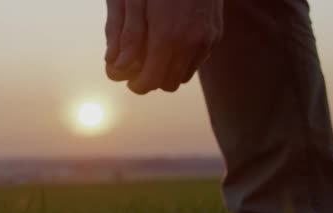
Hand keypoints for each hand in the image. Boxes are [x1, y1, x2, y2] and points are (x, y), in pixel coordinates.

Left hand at [104, 0, 223, 94]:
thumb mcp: (134, 0)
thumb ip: (127, 36)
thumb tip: (116, 67)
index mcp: (167, 36)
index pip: (151, 81)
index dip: (136, 84)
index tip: (128, 78)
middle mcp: (191, 42)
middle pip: (167, 84)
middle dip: (151, 79)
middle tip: (140, 66)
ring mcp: (207, 39)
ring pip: (184, 75)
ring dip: (168, 71)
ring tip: (155, 52)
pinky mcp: (216, 34)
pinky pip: (197, 61)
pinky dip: (183, 59)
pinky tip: (172, 42)